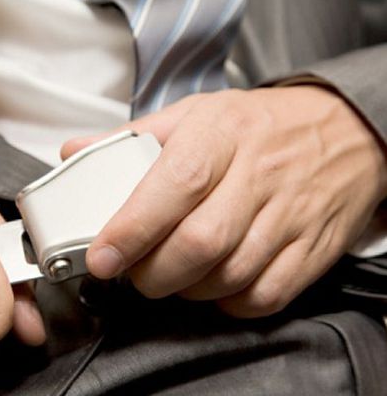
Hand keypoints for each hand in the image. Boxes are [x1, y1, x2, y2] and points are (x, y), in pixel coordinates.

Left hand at [62, 86, 386, 316]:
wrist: (344, 130)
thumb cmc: (257, 125)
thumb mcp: (195, 113)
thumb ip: (132, 138)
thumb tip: (73, 152)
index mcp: (220, 135)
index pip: (174, 187)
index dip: (133, 229)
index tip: (102, 258)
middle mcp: (258, 175)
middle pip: (200, 243)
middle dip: (152, 273)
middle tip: (133, 271)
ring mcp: (289, 215)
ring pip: (230, 275)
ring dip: (188, 289)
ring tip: (171, 274)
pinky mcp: (312, 248)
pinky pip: (266, 294)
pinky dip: (230, 303)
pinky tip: (214, 285)